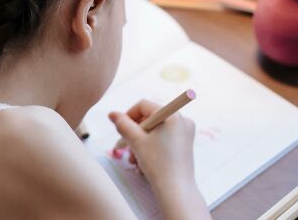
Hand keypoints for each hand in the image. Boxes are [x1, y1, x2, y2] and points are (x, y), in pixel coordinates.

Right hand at [110, 101, 209, 219]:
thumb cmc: (157, 164)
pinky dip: (152, 147)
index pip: (144, 105)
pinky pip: (164, 138)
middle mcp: (182, 119)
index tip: (120, 129)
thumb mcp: (136, 142)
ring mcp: (186, 132)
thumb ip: (123, 125)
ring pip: (155, 130)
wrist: (176, 190)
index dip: (129, 115)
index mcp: (172, 114)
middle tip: (126, 147)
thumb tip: (112, 114)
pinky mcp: (185, 143)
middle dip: (135, 133)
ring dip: (141, 143)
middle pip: (150, 118)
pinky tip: (144, 162)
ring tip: (134, 159)